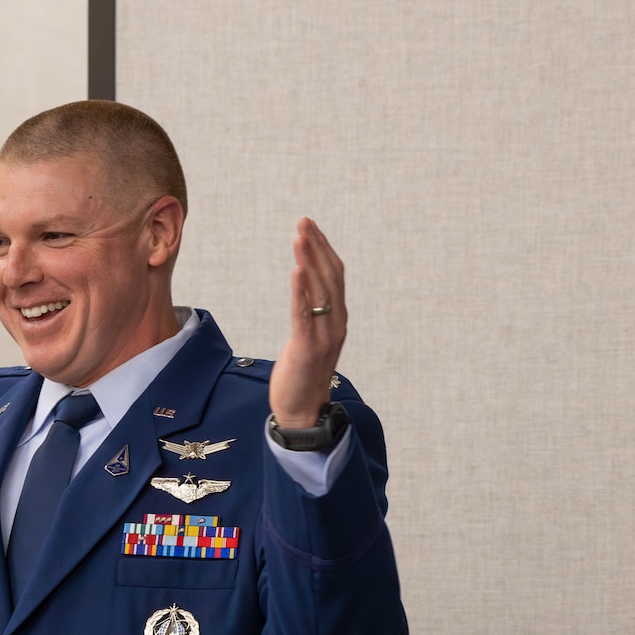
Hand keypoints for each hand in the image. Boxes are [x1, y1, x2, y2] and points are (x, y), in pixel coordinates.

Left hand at [271, 217, 346, 427]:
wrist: (304, 412)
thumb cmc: (303, 375)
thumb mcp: (312, 338)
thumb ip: (314, 314)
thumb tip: (305, 286)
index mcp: (338, 319)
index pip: (335, 275)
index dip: (324, 248)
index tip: (310, 227)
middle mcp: (336, 324)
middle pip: (330, 276)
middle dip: (316, 246)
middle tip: (303, 221)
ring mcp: (324, 336)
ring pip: (319, 290)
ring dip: (308, 261)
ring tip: (299, 237)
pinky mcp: (307, 348)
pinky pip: (304, 314)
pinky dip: (300, 290)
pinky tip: (296, 270)